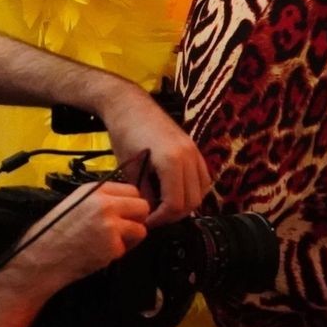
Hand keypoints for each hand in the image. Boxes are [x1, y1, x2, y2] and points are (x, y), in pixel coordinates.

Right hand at [5, 181, 149, 295]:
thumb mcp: (76, 202)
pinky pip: (127, 249)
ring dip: (130, 238)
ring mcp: (111, 224)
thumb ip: (100, 199)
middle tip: (125, 230)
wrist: (43, 255)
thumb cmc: (54, 231)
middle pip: (142, 207)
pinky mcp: (113, 246)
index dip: (131, 204)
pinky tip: (101, 253)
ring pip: (141, 229)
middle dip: (137, 219)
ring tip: (111, 243)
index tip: (126, 214)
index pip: (132, 190)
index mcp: (95, 190)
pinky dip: (118, 253)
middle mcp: (105, 203)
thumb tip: (124, 204)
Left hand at [100, 88, 211, 224]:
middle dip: (174, 215)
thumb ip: (146, 193)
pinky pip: (202, 177)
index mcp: (171, 161)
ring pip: (201, 191)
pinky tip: (175, 191)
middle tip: (155, 218)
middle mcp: (188, 156)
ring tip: (165, 206)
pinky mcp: (194, 148)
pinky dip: (193, 189)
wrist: (129, 105)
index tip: (147, 221)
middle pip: (192, 201)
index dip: (161, 218)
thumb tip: (153, 212)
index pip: (175, 204)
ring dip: (186, 203)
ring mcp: (194, 150)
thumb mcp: (131, 168)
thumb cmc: (124, 134)